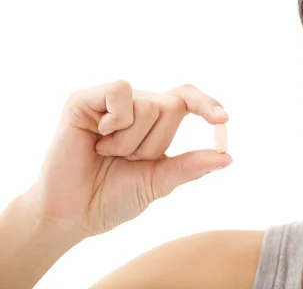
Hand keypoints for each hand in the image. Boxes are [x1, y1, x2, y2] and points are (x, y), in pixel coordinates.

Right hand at [24, 81, 231, 236]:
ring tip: (107, 153)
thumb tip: (227, 157)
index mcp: (155, 122)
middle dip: (156, 143)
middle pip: (173, 105)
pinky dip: (116, 120)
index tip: (223, 120)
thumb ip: (189, 166)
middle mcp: (136, 106)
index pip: (187, 99)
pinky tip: (98, 135)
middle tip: (128, 160)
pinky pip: (120, 91)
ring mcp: (110, 102)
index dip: (206, 104)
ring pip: (149, 104)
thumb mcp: (158, 181)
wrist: (72, 214)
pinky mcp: (84, 100)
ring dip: (131, 142)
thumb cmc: (112, 196)